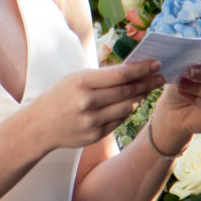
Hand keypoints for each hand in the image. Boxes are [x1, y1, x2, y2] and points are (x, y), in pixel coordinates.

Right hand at [29, 58, 162, 149]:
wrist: (39, 126)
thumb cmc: (61, 96)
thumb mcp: (77, 79)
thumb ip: (103, 76)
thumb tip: (133, 71)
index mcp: (82, 82)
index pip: (120, 74)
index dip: (142, 69)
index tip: (156, 64)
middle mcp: (88, 102)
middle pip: (127, 92)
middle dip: (147, 83)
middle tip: (161, 77)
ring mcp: (92, 121)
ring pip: (127, 108)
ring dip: (140, 98)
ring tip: (148, 89)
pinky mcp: (95, 135)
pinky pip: (119, 121)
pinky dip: (126, 111)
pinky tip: (130, 104)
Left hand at [146, 51, 200, 152]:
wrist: (174, 108)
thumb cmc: (185, 82)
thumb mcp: (188, 67)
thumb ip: (195, 59)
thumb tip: (194, 52)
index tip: (197, 56)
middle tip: (189, 71)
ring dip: (198, 87)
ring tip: (181, 83)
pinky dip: (196, 99)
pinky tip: (183, 93)